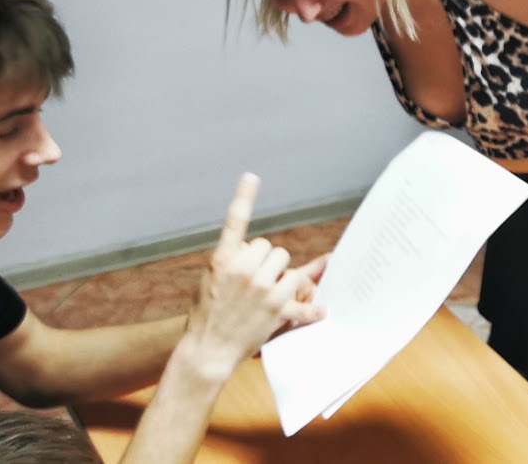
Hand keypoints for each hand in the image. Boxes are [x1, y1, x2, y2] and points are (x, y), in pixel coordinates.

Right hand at [181, 175, 325, 372]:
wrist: (206, 349)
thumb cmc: (208, 314)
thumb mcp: (212, 281)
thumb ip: (235, 261)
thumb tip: (253, 245)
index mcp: (222, 260)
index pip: (234, 223)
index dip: (243, 198)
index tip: (252, 177)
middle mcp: (243, 269)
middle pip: (271, 248)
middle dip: (266, 262)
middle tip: (254, 283)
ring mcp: (261, 287)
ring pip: (286, 265)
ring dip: (282, 277)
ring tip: (266, 296)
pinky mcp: (276, 306)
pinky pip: (301, 293)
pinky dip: (310, 307)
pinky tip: (321, 312)